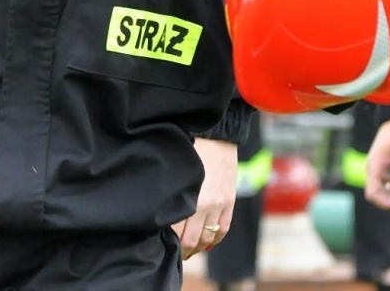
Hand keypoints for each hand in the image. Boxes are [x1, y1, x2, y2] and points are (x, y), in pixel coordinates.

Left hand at [173, 138, 235, 259]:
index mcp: (188, 196)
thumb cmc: (189, 149)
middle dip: (182, 249)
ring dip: (198, 248)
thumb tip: (160, 211)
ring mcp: (220, 205)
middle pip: (192, 239)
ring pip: (208, 237)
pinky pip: (223, 229)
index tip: (161, 244)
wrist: (216, 136)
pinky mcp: (230, 202)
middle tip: (174, 252)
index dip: (169, 240)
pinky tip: (207, 243)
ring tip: (189, 251)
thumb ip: (170, 192)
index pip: (176, 230)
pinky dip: (215, 240)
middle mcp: (205, 204)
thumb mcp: (176, 171)